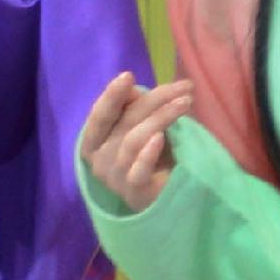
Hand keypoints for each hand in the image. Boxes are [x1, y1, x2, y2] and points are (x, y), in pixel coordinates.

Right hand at [80, 72, 196, 209]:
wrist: (159, 203)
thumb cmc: (148, 160)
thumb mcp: (139, 130)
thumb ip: (133, 110)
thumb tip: (133, 89)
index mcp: (93, 143)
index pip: (99, 115)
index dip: (111, 96)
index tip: (128, 75)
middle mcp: (99, 160)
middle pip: (125, 121)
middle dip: (155, 99)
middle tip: (184, 86)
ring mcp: (115, 177)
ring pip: (134, 139)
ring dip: (162, 117)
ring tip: (186, 103)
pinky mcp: (134, 192)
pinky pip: (138, 170)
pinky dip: (148, 153)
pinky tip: (161, 138)